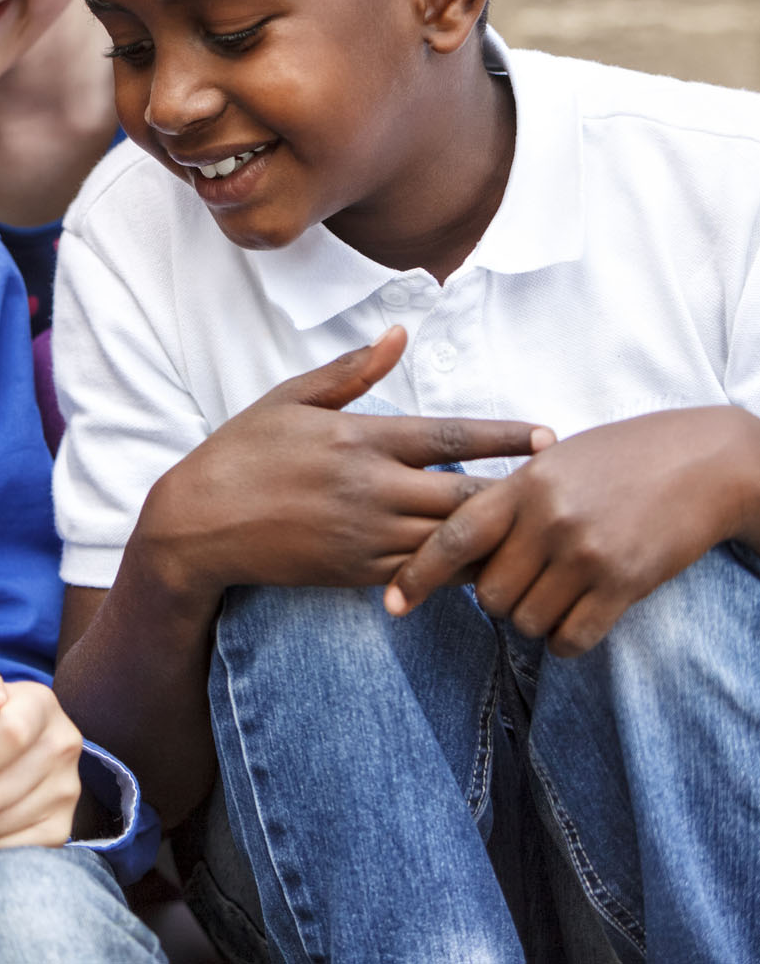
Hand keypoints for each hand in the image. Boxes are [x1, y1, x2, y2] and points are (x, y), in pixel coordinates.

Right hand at [135, 328, 553, 604]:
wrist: (197, 524)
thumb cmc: (241, 452)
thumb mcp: (289, 399)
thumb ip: (350, 372)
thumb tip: (399, 336)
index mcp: (361, 438)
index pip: (454, 438)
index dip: (507, 438)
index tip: (549, 438)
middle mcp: (372, 488)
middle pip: (469, 496)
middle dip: (518, 496)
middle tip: (561, 492)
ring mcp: (365, 535)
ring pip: (453, 541)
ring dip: (494, 538)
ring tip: (536, 532)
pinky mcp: (356, 573)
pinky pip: (424, 573)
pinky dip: (456, 568)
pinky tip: (481, 562)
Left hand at [388, 406, 759, 655]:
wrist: (705, 462)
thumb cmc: (620, 458)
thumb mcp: (552, 462)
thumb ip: (507, 499)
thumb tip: (459, 546)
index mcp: (522, 485)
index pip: (453, 538)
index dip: (416, 575)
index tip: (392, 603)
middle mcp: (548, 521)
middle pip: (488, 594)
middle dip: (495, 599)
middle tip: (520, 582)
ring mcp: (587, 554)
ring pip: (526, 620)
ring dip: (533, 619)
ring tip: (554, 592)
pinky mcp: (624, 584)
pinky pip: (571, 638)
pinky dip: (566, 639)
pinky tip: (577, 618)